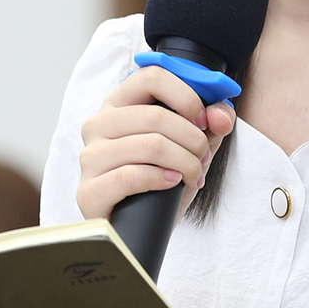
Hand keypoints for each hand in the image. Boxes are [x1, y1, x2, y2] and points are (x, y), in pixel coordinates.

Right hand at [77, 67, 234, 219]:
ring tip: (192, 175)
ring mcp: (90, 157)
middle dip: (193, 138)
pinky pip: (131, 176)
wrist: (140, 230)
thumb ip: (211, 123)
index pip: (151, 76)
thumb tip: (220, 115)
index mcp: (120, 104)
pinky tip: (171, 183)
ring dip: (185, 162)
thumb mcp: (193, 147)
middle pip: (155, 115)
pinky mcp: (88, 191)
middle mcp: (98, 124)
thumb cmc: (163, 182)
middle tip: (203, 156)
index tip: (203, 118)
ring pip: (150, 145)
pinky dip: (161, 179)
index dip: (185, 95)